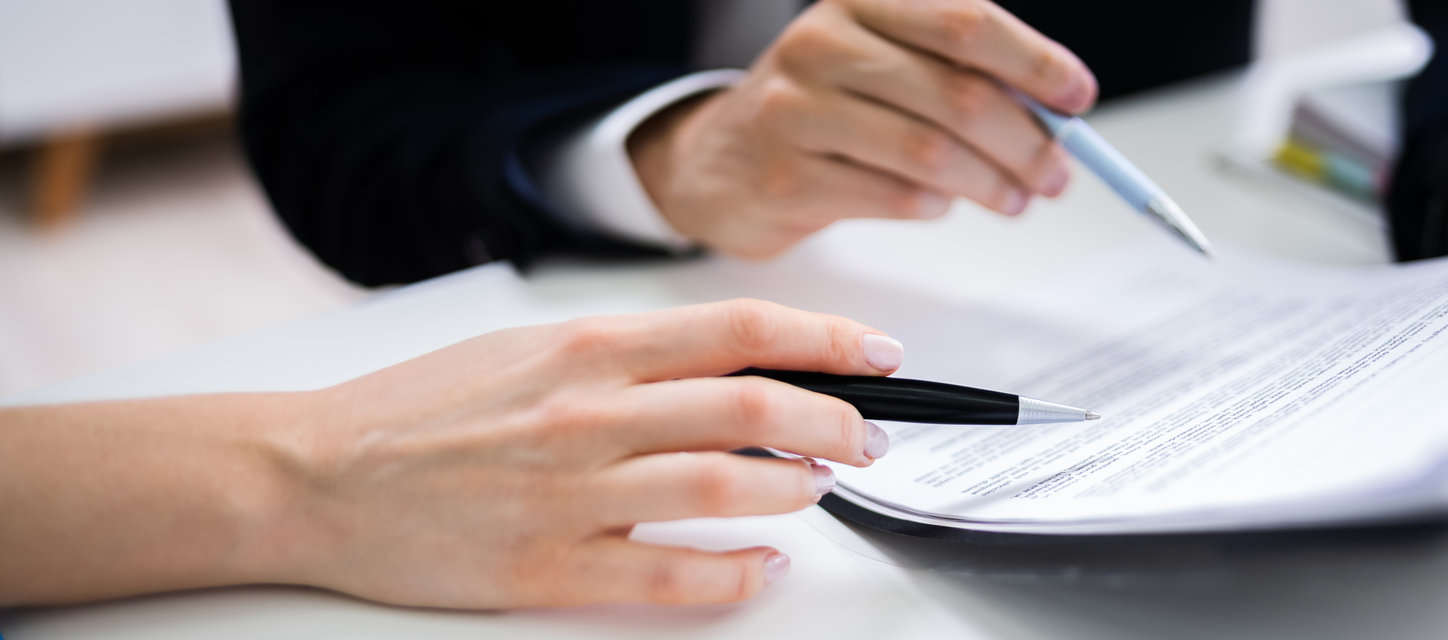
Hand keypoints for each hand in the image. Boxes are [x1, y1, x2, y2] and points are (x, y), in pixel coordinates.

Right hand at [274, 300, 901, 606]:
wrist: (312, 473)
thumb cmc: (420, 409)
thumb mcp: (530, 345)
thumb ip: (628, 351)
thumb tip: (733, 360)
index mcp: (586, 347)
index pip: (739, 332)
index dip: (826, 340)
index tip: (875, 354)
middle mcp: (588, 413)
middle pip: (752, 408)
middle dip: (835, 424)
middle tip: (868, 438)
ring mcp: (570, 493)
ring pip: (725, 487)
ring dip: (797, 490)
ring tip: (821, 490)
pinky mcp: (548, 567)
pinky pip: (672, 575)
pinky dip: (736, 572)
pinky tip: (762, 565)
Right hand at [629, 0, 1096, 257]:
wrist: (719, 159)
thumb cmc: (825, 108)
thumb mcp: (882, 62)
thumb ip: (959, 73)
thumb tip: (1055, 113)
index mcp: (860, 2)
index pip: (966, 22)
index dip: (1035, 61)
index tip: (1078, 97)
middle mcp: (823, 44)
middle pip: (957, 92)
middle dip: (1025, 140)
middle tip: (1056, 174)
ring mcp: (797, 109)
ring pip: (931, 152)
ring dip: (990, 183)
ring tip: (1015, 199)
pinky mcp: (786, 176)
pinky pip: (892, 197)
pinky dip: (934, 207)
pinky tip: (943, 205)